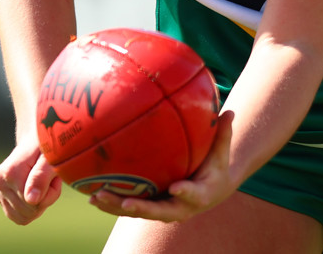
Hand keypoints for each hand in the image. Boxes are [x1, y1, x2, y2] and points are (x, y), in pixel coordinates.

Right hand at [0, 141, 61, 224]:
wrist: (35, 139)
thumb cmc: (46, 146)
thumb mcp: (50, 157)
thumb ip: (41, 176)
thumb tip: (31, 200)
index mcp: (10, 171)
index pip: (35, 202)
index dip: (51, 192)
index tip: (54, 174)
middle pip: (29, 210)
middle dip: (46, 197)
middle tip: (50, 176)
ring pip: (24, 216)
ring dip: (40, 203)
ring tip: (43, 182)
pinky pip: (19, 217)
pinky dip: (32, 208)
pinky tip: (36, 190)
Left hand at [89, 110, 234, 222]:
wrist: (210, 189)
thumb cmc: (216, 166)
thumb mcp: (222, 151)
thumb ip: (223, 133)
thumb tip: (231, 110)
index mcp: (200, 195)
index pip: (193, 195)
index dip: (185, 193)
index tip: (177, 188)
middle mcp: (179, 207)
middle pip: (158, 211)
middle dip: (141, 209)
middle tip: (126, 203)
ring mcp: (162, 208)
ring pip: (138, 211)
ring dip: (116, 207)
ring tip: (96, 198)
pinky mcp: (150, 205)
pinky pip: (129, 205)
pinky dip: (112, 201)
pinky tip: (92, 194)